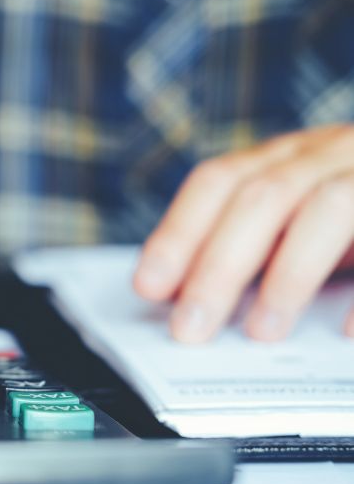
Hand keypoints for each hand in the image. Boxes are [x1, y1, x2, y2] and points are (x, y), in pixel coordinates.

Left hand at [134, 124, 353, 342]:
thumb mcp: (303, 212)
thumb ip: (257, 242)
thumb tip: (184, 294)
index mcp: (292, 153)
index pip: (220, 181)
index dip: (179, 232)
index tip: (148, 286)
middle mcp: (336, 151)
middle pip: (263, 197)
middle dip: (218, 266)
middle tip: (190, 328)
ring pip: (327, 208)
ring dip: (288, 274)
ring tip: (259, 331)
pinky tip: (345, 332)